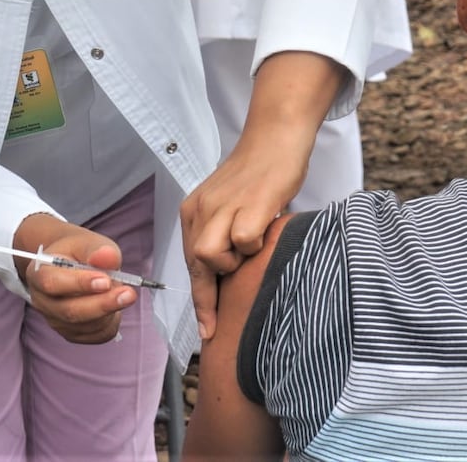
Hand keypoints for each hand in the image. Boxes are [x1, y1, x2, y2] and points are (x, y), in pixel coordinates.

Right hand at [15, 213, 136, 343]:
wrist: (72, 262)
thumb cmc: (78, 252)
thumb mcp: (87, 241)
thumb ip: (97, 249)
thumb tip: (108, 257)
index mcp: (39, 273)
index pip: (52, 283)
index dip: (80, 284)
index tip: (106, 281)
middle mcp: (42, 301)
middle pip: (70, 311)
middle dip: (103, 304)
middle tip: (129, 293)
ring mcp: (55, 320)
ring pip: (86, 326)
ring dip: (110, 310)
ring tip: (122, 291)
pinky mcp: (71, 333)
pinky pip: (96, 335)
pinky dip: (111, 322)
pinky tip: (114, 306)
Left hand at [181, 50, 343, 340]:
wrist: (276, 138)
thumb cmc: (258, 174)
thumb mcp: (229, 203)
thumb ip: (222, 233)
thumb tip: (226, 275)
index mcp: (195, 210)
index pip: (190, 262)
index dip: (199, 298)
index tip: (206, 328)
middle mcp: (202, 209)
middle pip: (196, 265)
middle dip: (207, 300)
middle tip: (217, 323)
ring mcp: (224, 206)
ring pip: (211, 256)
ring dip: (233, 263)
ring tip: (253, 248)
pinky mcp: (250, 204)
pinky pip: (244, 240)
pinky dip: (256, 243)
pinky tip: (267, 227)